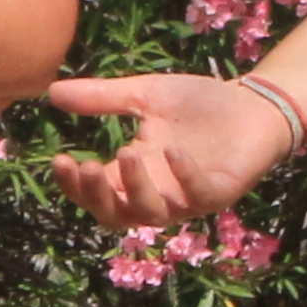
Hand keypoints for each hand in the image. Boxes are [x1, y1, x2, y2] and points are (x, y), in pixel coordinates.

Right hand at [44, 70, 297, 230]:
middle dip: (97, 195)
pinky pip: (198, 195)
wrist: (255, 103)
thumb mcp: (144, 95)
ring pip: (152, 213)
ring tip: (126, 151)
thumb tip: (51, 92)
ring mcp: (188, 197)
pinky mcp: (220, 192)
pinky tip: (172, 151)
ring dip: (136, 187)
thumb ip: (101, 97)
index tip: (60, 159)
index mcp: (135, 174)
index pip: (96, 192)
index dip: (75, 185)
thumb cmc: (200, 104)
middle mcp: (158, 193)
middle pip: (116, 214)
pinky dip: (184, 177)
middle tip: (85, 166)